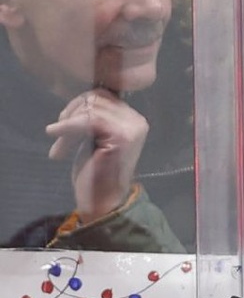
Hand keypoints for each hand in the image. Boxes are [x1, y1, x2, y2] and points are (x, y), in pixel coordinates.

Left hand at [46, 88, 146, 222]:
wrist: (103, 202)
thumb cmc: (97, 173)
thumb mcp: (95, 138)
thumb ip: (94, 118)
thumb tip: (78, 100)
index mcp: (133, 119)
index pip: (103, 96)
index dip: (77, 106)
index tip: (63, 125)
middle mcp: (137, 120)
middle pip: (96, 98)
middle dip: (70, 113)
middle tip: (58, 135)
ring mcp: (131, 128)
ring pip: (90, 108)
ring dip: (67, 124)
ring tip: (60, 147)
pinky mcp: (121, 137)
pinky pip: (89, 120)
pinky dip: (67, 126)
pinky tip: (52, 133)